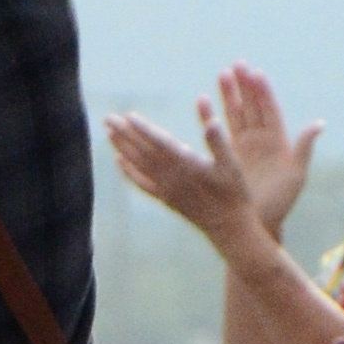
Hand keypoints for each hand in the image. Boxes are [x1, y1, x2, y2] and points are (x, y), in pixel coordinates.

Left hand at [104, 104, 257, 248]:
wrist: (229, 227)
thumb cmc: (235, 193)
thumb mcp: (234, 166)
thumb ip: (220, 142)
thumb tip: (212, 122)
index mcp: (188, 165)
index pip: (161, 143)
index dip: (144, 129)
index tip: (128, 116)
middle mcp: (172, 177)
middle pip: (144, 152)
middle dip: (126, 134)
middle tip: (108, 118)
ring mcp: (166, 189)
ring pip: (140, 165)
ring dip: (123, 148)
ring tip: (109, 133)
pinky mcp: (166, 198)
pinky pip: (143, 184)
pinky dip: (129, 172)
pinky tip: (120, 161)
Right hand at [211, 63, 320, 234]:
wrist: (260, 222)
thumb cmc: (281, 201)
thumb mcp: (296, 174)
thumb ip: (304, 148)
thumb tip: (318, 124)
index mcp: (278, 140)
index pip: (270, 109)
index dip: (264, 91)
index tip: (257, 73)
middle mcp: (260, 139)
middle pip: (252, 106)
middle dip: (245, 85)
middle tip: (238, 64)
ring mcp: (243, 145)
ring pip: (235, 113)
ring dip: (229, 94)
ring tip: (223, 74)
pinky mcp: (226, 154)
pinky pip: (217, 130)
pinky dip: (209, 116)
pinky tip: (202, 101)